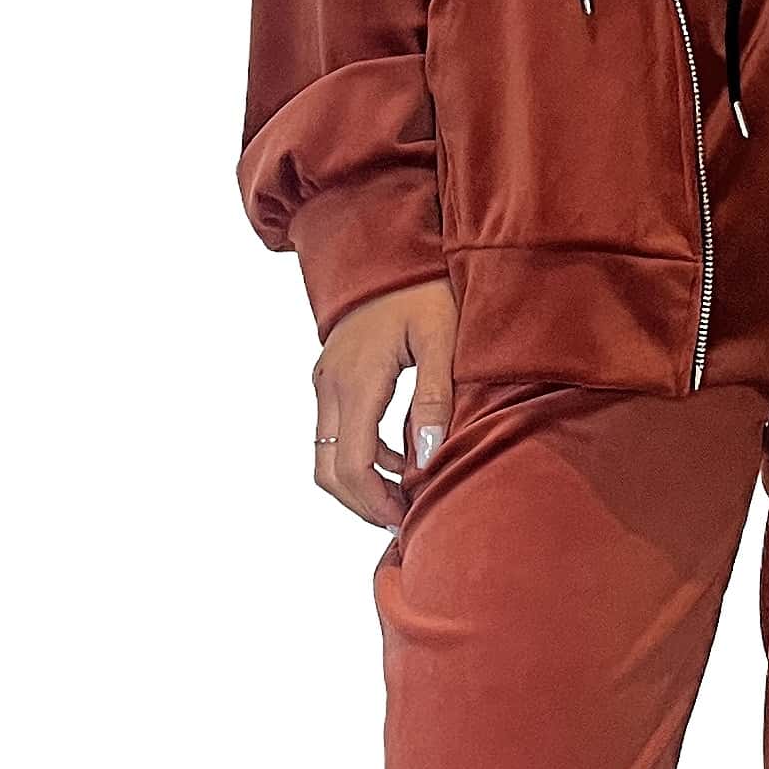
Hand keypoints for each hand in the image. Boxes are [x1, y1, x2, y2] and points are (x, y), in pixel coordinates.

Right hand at [311, 278, 456, 527]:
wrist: (388, 248)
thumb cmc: (424, 288)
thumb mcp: (443, 338)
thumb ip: (435, 398)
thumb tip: (425, 459)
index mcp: (357, 379)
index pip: (351, 465)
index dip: (376, 503)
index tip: (408, 520)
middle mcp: (330, 385)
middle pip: (329, 470)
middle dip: (364, 503)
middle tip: (405, 520)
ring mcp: (325, 381)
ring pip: (326, 455)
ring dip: (361, 483)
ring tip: (407, 496)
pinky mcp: (331, 378)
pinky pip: (335, 433)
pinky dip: (362, 457)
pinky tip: (403, 459)